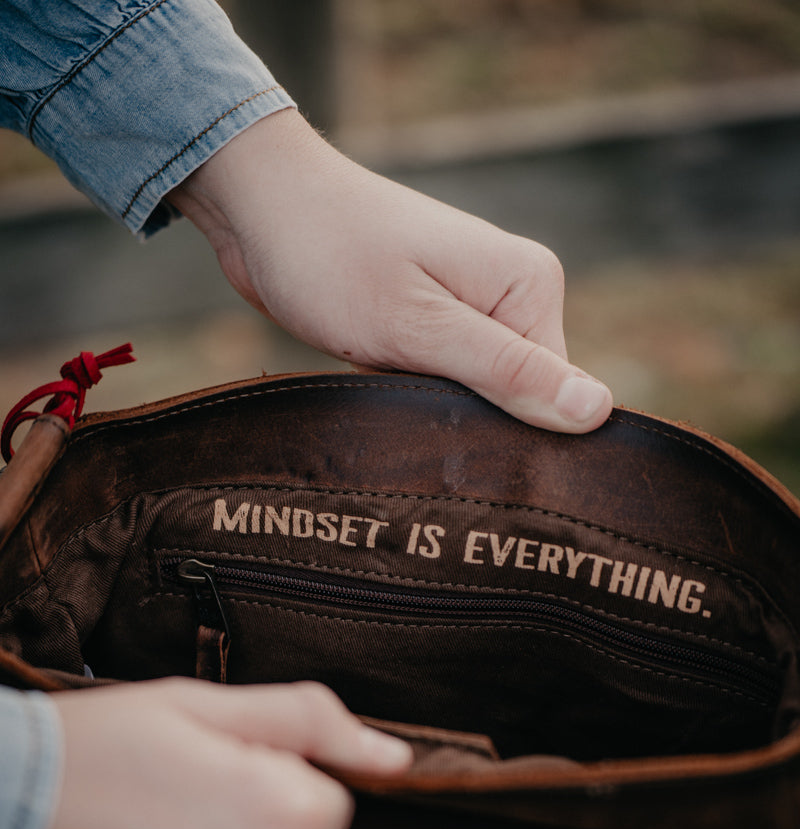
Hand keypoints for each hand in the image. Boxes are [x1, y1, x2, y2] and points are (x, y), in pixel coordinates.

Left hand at [170, 109, 611, 432]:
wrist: (259, 206)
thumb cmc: (331, 255)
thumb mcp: (419, 327)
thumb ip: (507, 372)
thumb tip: (598, 412)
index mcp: (530, 287)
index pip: (555, 396)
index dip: (514, 437)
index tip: (459, 457)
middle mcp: (512, 295)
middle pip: (519, 399)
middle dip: (470, 427)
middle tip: (415, 439)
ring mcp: (472, 308)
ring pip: (477, 397)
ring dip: (437, 417)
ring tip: (393, 417)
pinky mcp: (434, 321)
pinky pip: (444, 383)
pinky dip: (415, 401)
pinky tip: (384, 403)